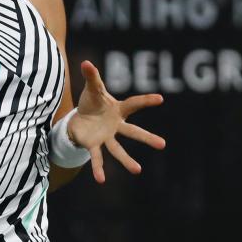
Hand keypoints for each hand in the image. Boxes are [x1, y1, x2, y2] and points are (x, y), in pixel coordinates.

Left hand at [68, 60, 165, 183]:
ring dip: (127, 160)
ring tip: (138, 170)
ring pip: (118, 149)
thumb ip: (91, 76)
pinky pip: (98, 158)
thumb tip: (85, 61)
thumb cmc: (91, 103)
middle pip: (133, 132)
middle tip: (163, 144)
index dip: (145, 101)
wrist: (79, 119)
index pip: (133, 104)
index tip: (160, 99)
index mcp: (118, 110)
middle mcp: (116, 126)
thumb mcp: (91, 89)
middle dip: (147, 137)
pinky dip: (98, 168)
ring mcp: (106, 137)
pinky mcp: (94, 145)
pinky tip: (101, 180)